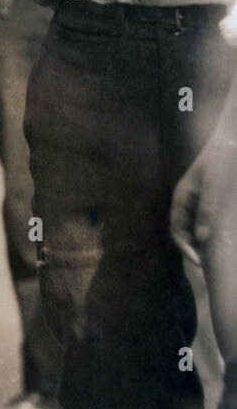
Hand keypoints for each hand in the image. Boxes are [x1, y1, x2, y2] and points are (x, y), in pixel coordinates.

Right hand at [171, 125, 236, 268]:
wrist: (233, 143)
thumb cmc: (221, 161)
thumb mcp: (213, 185)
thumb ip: (207, 210)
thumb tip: (202, 238)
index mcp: (183, 199)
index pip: (178, 230)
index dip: (186, 248)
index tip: (201, 263)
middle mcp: (191, 204)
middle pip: (188, 232)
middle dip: (197, 250)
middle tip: (212, 265)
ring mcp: (204, 203)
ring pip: (202, 228)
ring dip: (208, 243)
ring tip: (220, 256)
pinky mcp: (218, 203)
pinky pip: (213, 222)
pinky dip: (217, 233)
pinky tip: (228, 239)